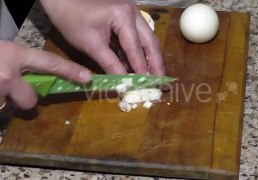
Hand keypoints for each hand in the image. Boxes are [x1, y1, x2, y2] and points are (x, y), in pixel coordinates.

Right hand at [0, 40, 90, 108]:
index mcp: (16, 55)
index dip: (69, 71)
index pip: (50, 63)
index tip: (87, 77)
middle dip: (25, 98)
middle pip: (30, 100)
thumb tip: (32, 73)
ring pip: (11, 105)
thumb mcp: (4, 49)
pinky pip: (0, 107)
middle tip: (12, 88)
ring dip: (5, 98)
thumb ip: (19, 60)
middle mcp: (9, 76)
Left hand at [40, 0, 164, 74]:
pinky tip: (142, 62)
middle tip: (161, 80)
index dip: (141, 68)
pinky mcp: (128, 14)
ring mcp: (133, 11)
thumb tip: (123, 81)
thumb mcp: (90, 44)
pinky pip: (139, 34)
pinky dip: (141, 50)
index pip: (135, 48)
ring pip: (148, 37)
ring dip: (151, 56)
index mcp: (123, 16)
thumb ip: (109, 63)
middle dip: (156, 62)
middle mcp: (134, 12)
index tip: (147, 85)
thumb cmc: (72, 19)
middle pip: (150, 41)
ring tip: (155, 74)